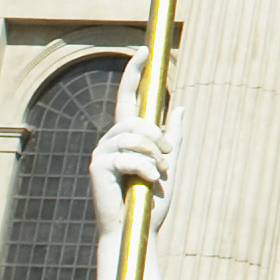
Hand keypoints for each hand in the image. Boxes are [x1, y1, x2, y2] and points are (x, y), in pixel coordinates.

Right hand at [87, 77, 175, 232]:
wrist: (136, 230)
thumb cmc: (150, 203)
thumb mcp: (168, 165)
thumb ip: (173, 138)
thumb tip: (181, 107)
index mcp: (127, 138)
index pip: (127, 97)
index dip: (134, 72)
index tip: (145, 50)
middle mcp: (110, 141)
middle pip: (136, 119)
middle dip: (157, 137)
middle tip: (167, 159)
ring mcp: (101, 153)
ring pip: (134, 136)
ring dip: (154, 155)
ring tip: (159, 175)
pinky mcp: (98, 167)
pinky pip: (128, 156)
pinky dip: (146, 169)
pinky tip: (148, 182)